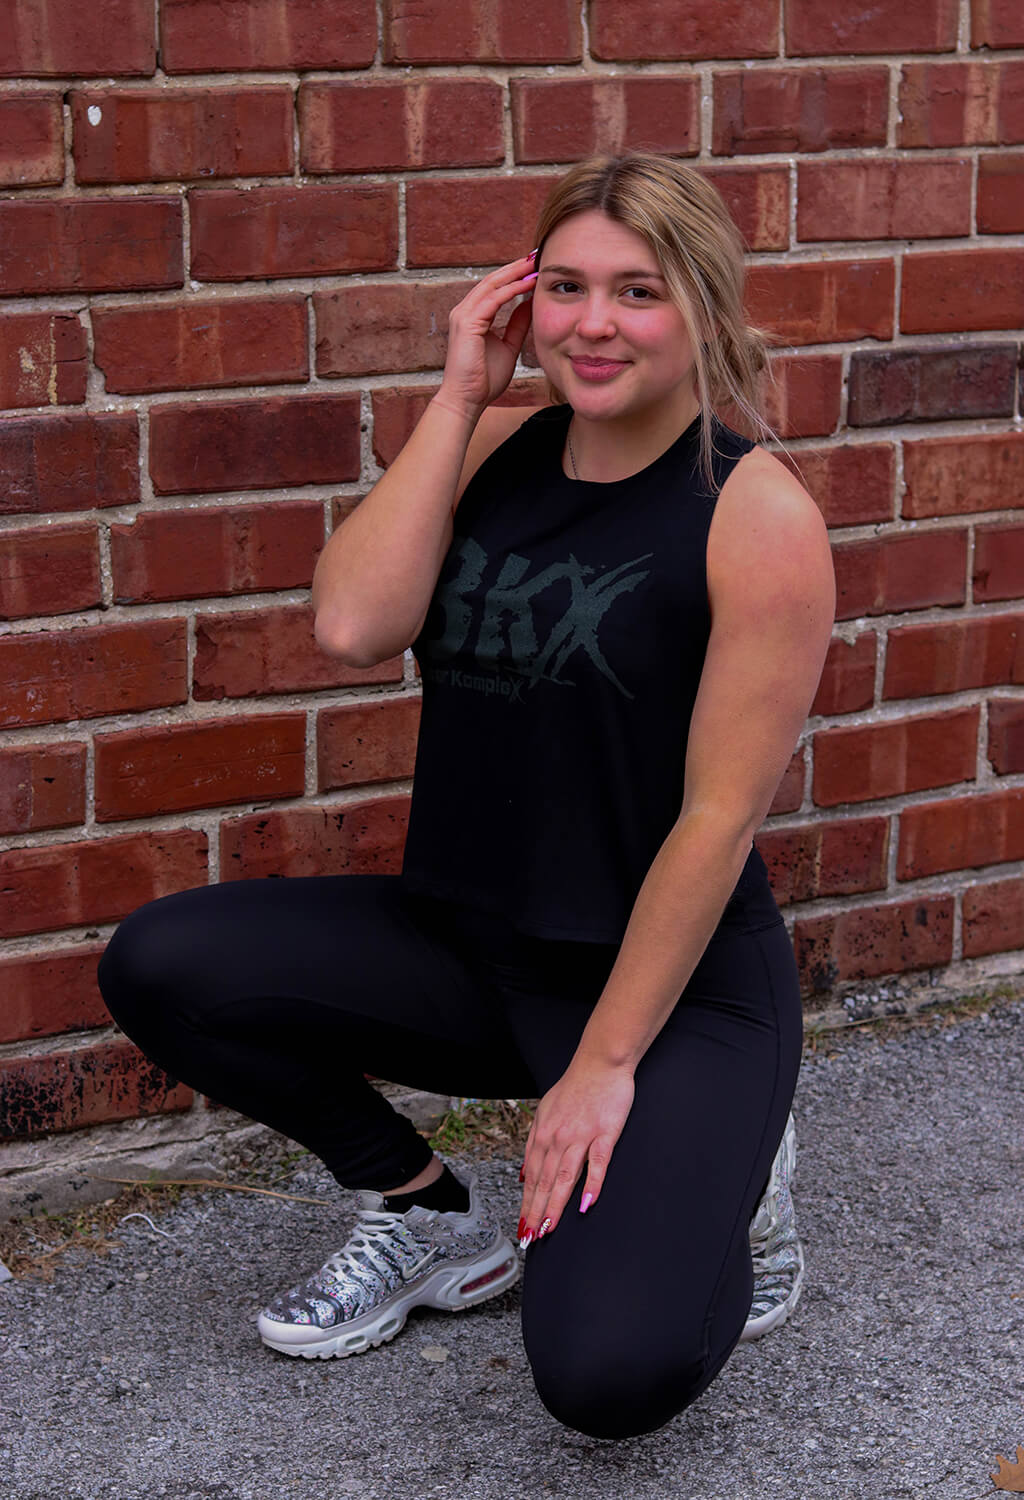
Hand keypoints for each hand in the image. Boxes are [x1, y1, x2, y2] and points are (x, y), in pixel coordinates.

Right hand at [434, 253, 536, 419]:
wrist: (467, 400)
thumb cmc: (484, 379)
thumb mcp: (508, 346)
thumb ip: (516, 325)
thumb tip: (529, 305)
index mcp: (473, 315)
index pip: (495, 288)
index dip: (515, 276)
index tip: (536, 267)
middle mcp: (465, 310)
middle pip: (493, 280)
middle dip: (516, 267)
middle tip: (537, 255)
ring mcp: (463, 315)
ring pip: (492, 285)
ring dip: (516, 273)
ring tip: (536, 264)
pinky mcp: (467, 323)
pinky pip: (493, 300)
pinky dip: (512, 290)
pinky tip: (529, 284)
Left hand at [517, 1057, 634, 1246]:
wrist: (600, 1063)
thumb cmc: (575, 1087)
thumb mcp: (545, 1111)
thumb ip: (536, 1141)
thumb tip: (525, 1171)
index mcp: (543, 1133)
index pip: (532, 1176)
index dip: (526, 1202)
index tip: (523, 1223)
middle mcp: (558, 1137)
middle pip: (544, 1181)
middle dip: (535, 1212)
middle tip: (530, 1236)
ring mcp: (581, 1135)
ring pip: (565, 1177)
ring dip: (555, 1205)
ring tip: (549, 1227)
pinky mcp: (605, 1133)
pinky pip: (597, 1163)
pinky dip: (591, 1183)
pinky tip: (586, 1203)